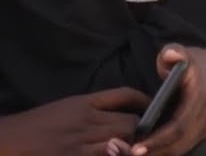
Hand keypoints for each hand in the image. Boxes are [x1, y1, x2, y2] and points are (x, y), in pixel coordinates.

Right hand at [0, 88, 147, 155]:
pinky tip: (118, 153)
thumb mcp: (65, 107)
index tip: (151, 106)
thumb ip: (93, 107)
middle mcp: (85, 122)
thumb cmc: (34, 126)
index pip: (124, 95)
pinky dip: (117, 155)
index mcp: (82, 104)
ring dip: (131, 146)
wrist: (6, 143)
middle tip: (144, 134)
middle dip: (140, 129)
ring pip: (123, 142)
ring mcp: (81, 145)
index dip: (143, 100)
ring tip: (135, 147)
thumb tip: (122, 109)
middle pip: (130, 122)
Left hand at [130, 45, 205, 155]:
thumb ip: (174, 52)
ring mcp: (203, 128)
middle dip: (153, 153)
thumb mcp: (181, 53)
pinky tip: (141, 154)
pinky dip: (160, 154)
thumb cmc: (189, 65)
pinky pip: (179, 149)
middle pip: (179, 143)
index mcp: (199, 97)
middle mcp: (205, 116)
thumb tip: (171, 55)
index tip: (136, 147)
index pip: (179, 124)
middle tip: (124, 155)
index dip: (158, 139)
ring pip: (179, 150)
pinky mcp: (197, 135)